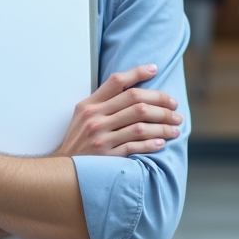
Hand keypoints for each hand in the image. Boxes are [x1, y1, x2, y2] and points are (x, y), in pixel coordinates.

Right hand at [55, 65, 182, 157]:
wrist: (63, 169)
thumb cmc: (78, 140)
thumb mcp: (83, 115)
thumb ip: (104, 101)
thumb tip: (133, 87)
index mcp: (90, 105)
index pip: (117, 81)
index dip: (138, 72)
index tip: (155, 69)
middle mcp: (95, 119)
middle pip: (136, 103)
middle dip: (161, 103)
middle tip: (175, 107)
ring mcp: (101, 138)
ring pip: (140, 125)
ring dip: (163, 125)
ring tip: (175, 127)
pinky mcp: (107, 156)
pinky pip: (135, 146)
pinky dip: (151, 143)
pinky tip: (162, 142)